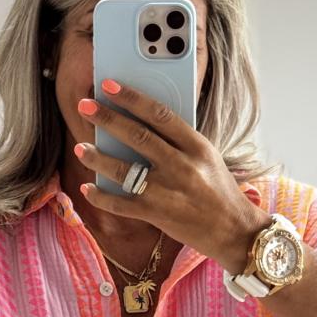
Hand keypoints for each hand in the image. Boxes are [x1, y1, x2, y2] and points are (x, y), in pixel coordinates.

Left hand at [74, 79, 269, 273]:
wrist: (234, 231)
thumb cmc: (218, 191)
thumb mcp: (206, 158)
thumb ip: (179, 142)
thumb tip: (140, 125)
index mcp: (197, 146)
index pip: (160, 114)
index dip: (132, 98)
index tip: (109, 85)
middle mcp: (183, 166)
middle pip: (138, 137)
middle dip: (108, 119)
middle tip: (85, 106)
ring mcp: (169, 192)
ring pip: (126, 171)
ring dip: (99, 158)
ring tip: (82, 148)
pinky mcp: (159, 215)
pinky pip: (123, 205)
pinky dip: (102, 197)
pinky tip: (88, 188)